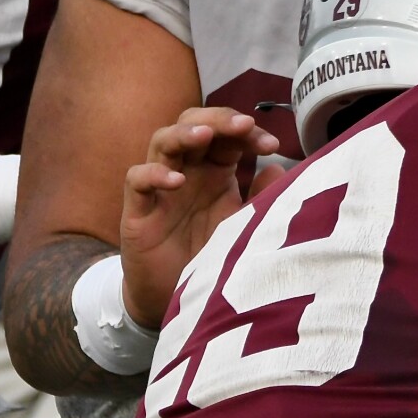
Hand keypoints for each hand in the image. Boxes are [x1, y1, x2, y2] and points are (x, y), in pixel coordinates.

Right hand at [119, 108, 283, 326]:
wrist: (174, 299)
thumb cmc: (209, 256)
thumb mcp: (243, 225)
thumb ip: (261, 198)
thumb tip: (280, 168)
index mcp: (215, 171)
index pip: (228, 135)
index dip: (248, 131)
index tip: (272, 144)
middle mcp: (187, 171)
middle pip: (194, 124)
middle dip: (219, 119)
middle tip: (244, 124)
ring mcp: (160, 187)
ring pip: (162, 141)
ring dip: (183, 133)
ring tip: (205, 134)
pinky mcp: (138, 211)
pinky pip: (136, 179)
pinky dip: (153, 174)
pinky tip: (176, 180)